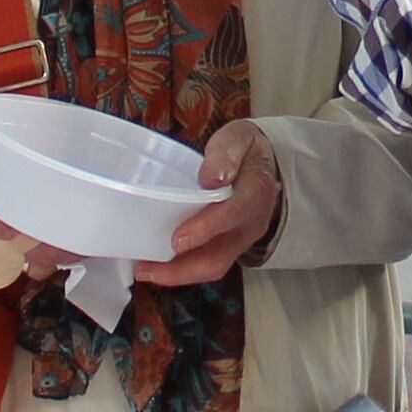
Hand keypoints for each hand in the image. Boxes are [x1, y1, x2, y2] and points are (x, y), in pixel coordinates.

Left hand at [135, 119, 282, 285]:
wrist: (266, 165)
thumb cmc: (245, 150)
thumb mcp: (239, 137)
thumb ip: (226, 152)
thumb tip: (211, 179)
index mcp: (256, 191)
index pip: (232, 214)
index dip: (205, 229)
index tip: (177, 239)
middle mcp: (252, 222)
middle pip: (220, 255)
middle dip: (183, 268)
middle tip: (147, 267)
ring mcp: (242, 239)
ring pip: (213, 266)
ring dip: (179, 274)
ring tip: (145, 271)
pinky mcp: (231, 246)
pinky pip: (209, 264)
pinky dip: (183, 270)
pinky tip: (158, 266)